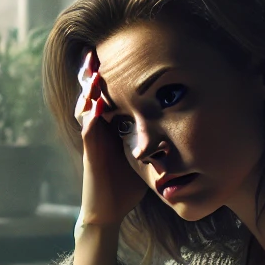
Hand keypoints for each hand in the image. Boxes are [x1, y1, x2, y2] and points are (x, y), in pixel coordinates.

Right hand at [74, 51, 146, 226]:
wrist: (108, 212)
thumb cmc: (124, 187)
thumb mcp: (142, 157)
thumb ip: (152, 141)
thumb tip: (179, 129)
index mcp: (108, 129)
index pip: (105, 96)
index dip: (104, 76)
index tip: (110, 54)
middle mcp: (97, 132)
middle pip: (90, 96)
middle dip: (90, 74)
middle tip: (92, 52)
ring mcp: (91, 143)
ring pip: (85, 110)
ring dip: (88, 92)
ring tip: (93, 72)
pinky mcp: (90, 157)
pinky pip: (88, 134)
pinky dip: (91, 119)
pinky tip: (96, 106)